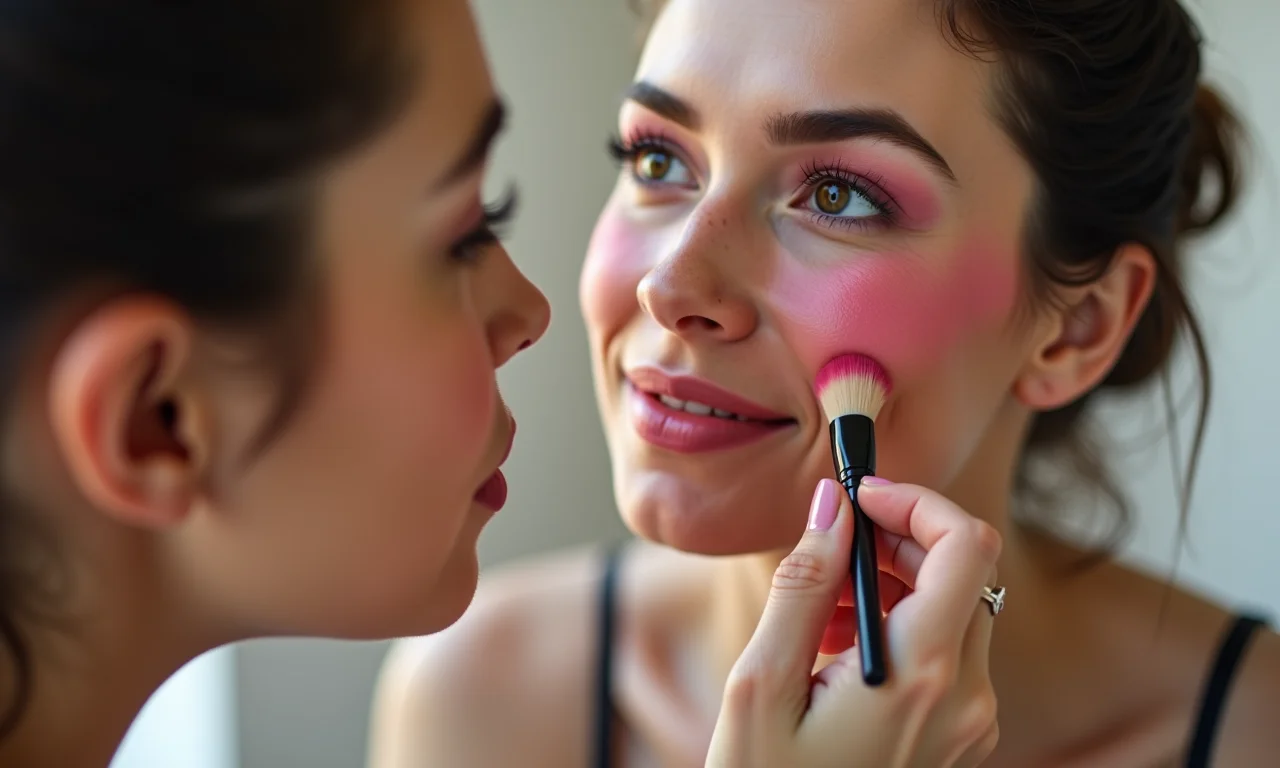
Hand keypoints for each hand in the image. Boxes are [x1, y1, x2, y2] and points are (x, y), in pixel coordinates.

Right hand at [706, 478, 1002, 767]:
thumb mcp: (761, 684)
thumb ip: (804, 584)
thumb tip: (832, 503)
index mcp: (919, 676)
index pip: (965, 546)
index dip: (916, 502)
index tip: (859, 496)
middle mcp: (965, 697)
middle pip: (966, 572)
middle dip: (899, 541)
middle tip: (829, 551)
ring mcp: (970, 722)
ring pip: (957, 610)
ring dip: (894, 585)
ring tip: (820, 611)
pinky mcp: (961, 736)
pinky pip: (947, 654)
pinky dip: (900, 628)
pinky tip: (837, 652)